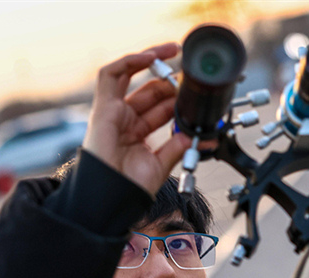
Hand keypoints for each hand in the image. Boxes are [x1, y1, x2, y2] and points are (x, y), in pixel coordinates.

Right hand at [82, 43, 190, 194]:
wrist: (112, 195)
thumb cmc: (130, 186)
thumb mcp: (162, 163)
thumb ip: (180, 146)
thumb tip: (205, 137)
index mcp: (139, 134)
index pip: (161, 108)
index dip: (178, 98)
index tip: (195, 94)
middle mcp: (126, 120)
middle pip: (151, 92)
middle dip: (171, 82)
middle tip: (189, 78)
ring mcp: (114, 112)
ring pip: (131, 77)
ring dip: (151, 60)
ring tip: (171, 51)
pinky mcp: (103, 106)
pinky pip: (111, 75)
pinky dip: (130, 62)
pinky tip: (149, 58)